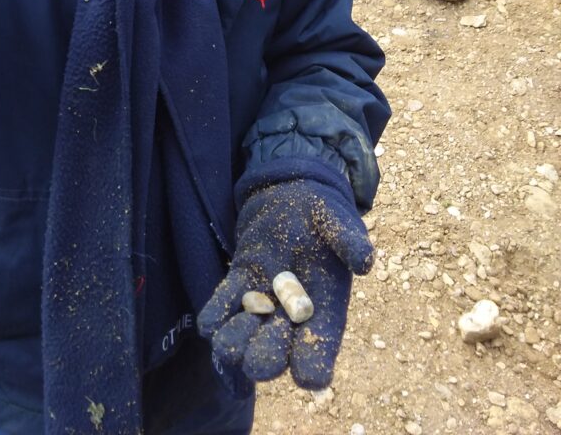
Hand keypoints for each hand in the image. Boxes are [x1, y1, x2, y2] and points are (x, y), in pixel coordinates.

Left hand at [198, 177, 372, 389]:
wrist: (294, 198)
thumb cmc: (325, 216)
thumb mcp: (339, 223)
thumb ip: (349, 241)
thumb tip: (365, 261)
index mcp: (324, 308)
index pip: (321, 348)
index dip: (314, 365)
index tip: (307, 376)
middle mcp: (291, 315)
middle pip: (278, 351)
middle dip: (266, 358)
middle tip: (258, 362)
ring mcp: (262, 300)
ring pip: (245, 335)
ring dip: (235, 342)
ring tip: (229, 341)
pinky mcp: (240, 282)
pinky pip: (223, 306)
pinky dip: (215, 316)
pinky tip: (208, 323)